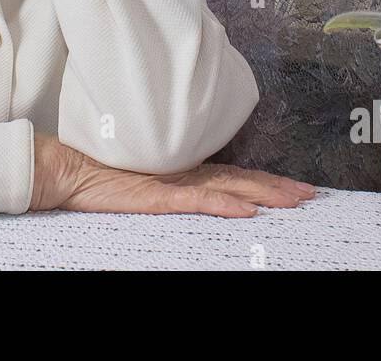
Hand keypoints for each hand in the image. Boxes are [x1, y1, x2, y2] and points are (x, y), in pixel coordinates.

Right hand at [28, 132, 315, 216]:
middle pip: (242, 178)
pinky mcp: (159, 195)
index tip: (296, 187)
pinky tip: (248, 211)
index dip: (267, 180)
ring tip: (293, 202)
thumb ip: (172, 185)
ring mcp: (174, 181)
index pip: (235, 175)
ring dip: (264, 194)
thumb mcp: (145, 182)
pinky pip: (198, 200)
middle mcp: (186, 172)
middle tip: (310, 195)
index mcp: (185, 169)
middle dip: (278, 187)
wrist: (70, 169)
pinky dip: (225, 204)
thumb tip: (202, 193)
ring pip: (230, 186)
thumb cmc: (101, 175)